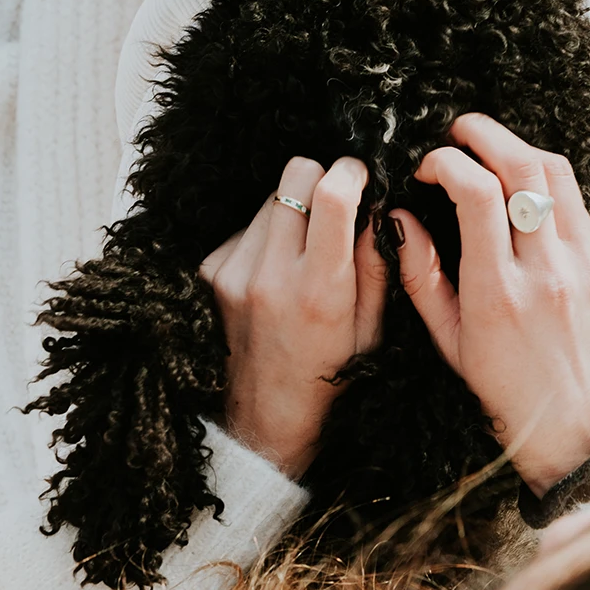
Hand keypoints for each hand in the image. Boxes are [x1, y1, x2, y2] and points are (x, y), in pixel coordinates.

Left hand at [199, 156, 386, 479]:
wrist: (265, 416)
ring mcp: (234, 272)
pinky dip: (266, 235)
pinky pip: (247, 225)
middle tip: (332, 208)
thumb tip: (378, 206)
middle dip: (319, 180)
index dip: (350, 172)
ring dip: (292, 210)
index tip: (358, 175)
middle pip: (294, 176)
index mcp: (320, 290)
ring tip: (303, 251)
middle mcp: (271, 275)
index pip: (330, 197)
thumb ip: (377, 264)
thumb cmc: (331, 374)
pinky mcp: (212, 271)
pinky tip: (276, 269)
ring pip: (270, 197)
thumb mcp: (373, 329)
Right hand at [389, 112, 589, 496]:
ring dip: (516, 146)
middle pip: (523, 167)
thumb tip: (397, 219)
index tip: (426, 167)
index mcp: (498, 292)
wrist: (578, 431)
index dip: (446, 163)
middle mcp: (546, 271)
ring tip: (485, 146)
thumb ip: (421, 274)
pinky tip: (518, 182)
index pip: (477, 194)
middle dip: (483, 134)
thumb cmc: (503, 390)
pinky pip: (573, 199)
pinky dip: (542, 177)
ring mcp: (582, 264)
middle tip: (455, 130)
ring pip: (554, 173)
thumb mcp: (446, 340)